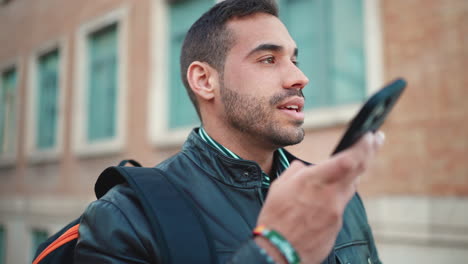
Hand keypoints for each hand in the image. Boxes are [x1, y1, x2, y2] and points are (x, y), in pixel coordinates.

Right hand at [256, 132, 383, 263]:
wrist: (278, 253)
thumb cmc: (275, 218)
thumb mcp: (279, 187)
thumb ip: (296, 172)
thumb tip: (305, 168)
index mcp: (314, 182)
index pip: (348, 160)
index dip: (363, 146)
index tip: (369, 134)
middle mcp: (331, 196)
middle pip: (358, 170)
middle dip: (369, 151)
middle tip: (377, 138)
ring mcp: (336, 212)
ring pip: (350, 187)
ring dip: (353, 173)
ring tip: (354, 161)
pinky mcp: (337, 225)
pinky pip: (340, 204)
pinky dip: (338, 195)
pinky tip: (328, 195)